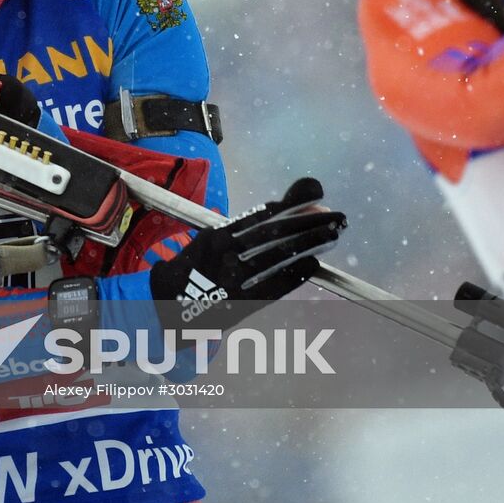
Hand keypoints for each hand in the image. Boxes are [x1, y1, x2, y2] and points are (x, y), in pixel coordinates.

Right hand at [149, 178, 345, 331]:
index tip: (317, 198)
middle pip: (277, 236)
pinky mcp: (244, 302)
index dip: (293, 207)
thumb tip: (280, 207)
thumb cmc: (193, 267)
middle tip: (337, 217)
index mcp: (218, 236)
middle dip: (311, 224)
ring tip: (333, 235)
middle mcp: (227, 256)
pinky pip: (276, 286)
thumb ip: (244, 225)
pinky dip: (297, 274)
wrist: (166, 304)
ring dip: (310, 245)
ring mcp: (237, 280)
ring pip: (280, 258)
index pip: (262, 216)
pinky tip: (314, 263)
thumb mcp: (210, 238)